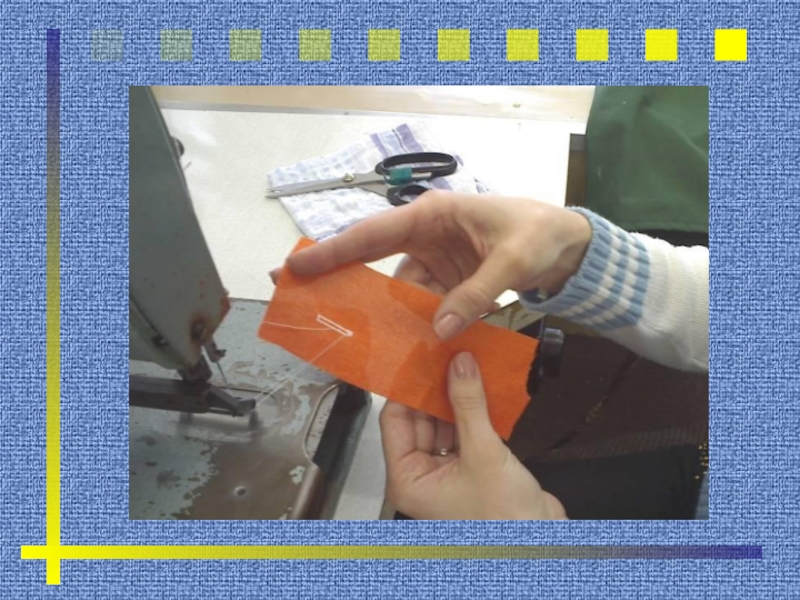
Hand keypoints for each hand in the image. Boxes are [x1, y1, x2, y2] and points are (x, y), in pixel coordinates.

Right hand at [285, 190, 591, 339]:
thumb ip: (477, 293)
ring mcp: (434, 258)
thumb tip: (440, 330)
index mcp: (432, 214)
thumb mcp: (513, 260)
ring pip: (394, 287)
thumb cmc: (540, 233)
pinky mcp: (446, 278)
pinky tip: (401, 343)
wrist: (567, 244)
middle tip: (296, 293)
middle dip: (335, 275)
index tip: (297, 266)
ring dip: (379, 311)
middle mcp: (424, 234)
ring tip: (348, 333)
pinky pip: (420, 302)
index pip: (372, 233)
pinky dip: (412, 322)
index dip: (332, 251)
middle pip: (370, 257)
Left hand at [381, 352, 565, 519]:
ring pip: (442, 422)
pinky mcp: (468, 467)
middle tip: (447, 357)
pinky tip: (480, 388)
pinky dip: (471, 412)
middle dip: (434, 389)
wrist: (542, 543)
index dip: (408, 388)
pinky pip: (462, 431)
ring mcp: (445, 471)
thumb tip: (459, 367)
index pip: (394, 420)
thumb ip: (469, 405)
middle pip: (418, 418)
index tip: (420, 359)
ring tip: (465, 366)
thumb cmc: (505, 520)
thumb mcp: (483, 453)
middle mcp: (420, 475)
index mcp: (406, 480)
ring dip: (455, 398)